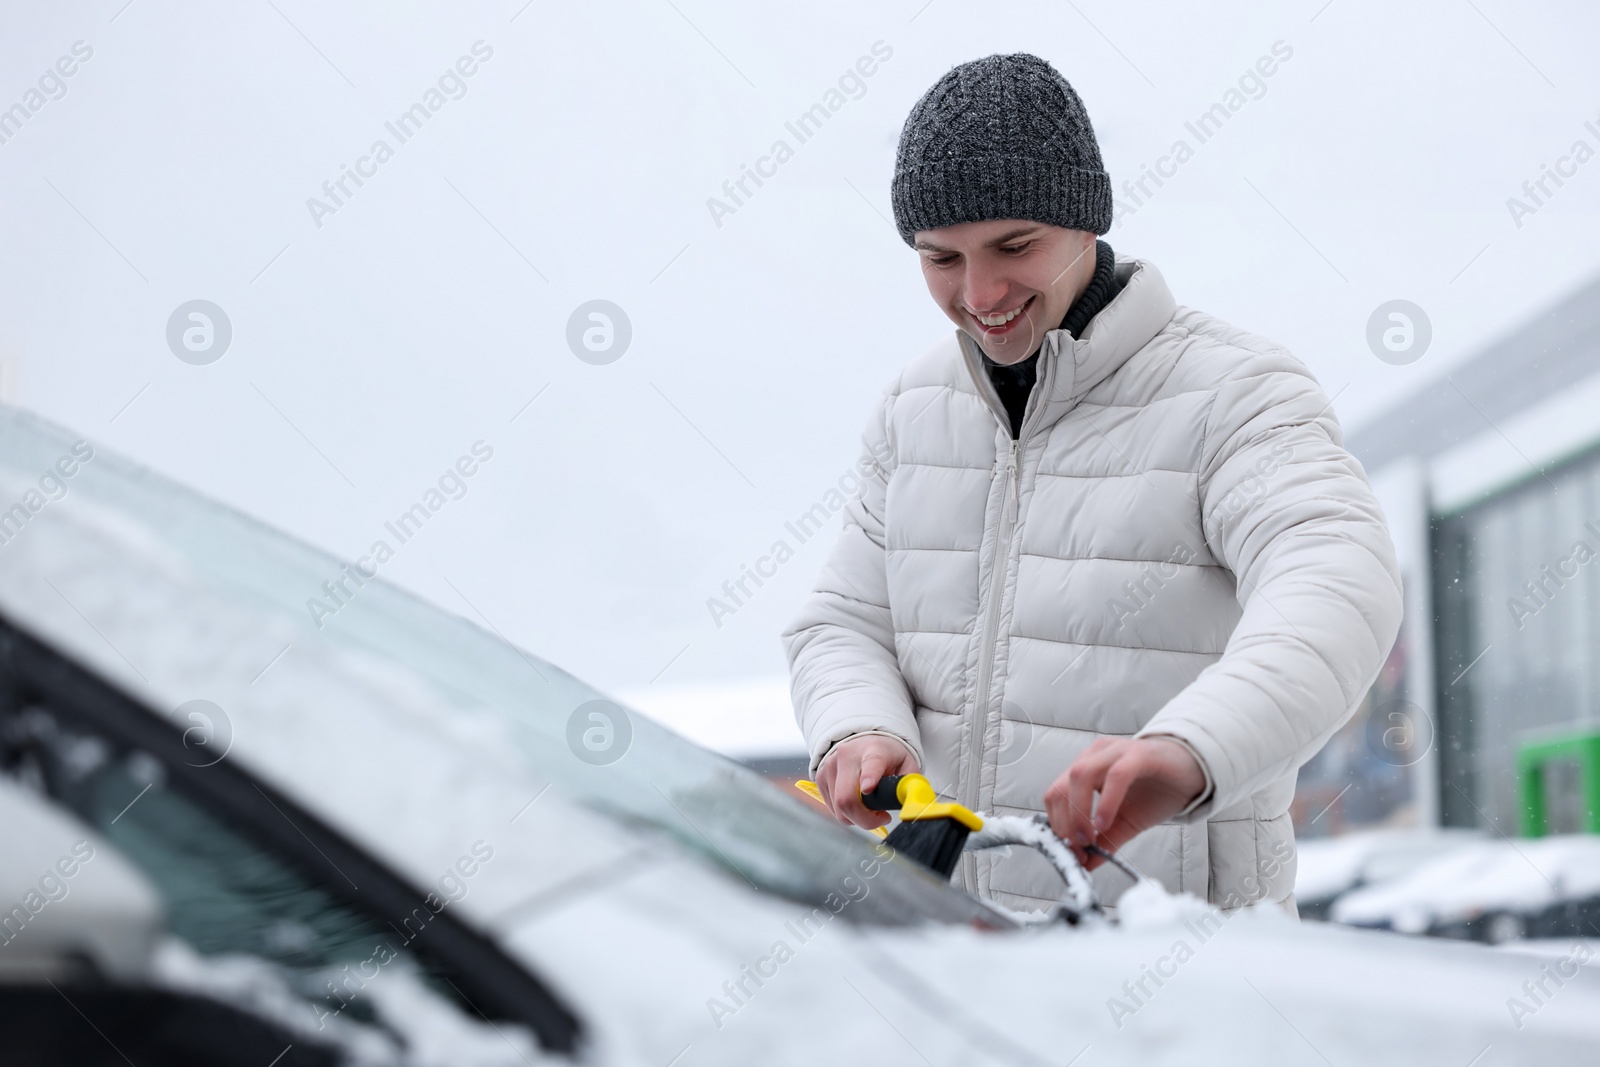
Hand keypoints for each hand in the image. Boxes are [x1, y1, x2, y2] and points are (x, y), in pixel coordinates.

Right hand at [815, 735, 919, 829]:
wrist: (864, 739)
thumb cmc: (888, 755)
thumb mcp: (907, 764)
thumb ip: (910, 785)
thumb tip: (913, 806)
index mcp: (874, 750)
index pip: (871, 764)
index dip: (869, 778)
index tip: (869, 789)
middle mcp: (847, 756)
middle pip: (847, 798)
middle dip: (865, 819)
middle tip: (881, 818)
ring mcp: (830, 766)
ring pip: (839, 808)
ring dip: (857, 818)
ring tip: (871, 809)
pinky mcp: (820, 777)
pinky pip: (832, 808)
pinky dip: (846, 813)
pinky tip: (858, 804)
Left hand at [1043, 736, 1205, 869]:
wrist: (1194, 771)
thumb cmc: (1158, 791)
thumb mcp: (1126, 822)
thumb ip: (1106, 840)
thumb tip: (1086, 865)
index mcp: (1086, 768)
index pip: (1055, 795)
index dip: (1057, 826)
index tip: (1070, 852)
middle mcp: (1095, 755)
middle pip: (1060, 787)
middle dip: (1064, 823)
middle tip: (1078, 850)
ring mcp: (1116, 751)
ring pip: (1080, 776)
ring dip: (1078, 813)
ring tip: (1088, 840)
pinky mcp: (1140, 754)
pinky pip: (1116, 776)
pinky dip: (1106, 802)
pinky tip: (1105, 823)